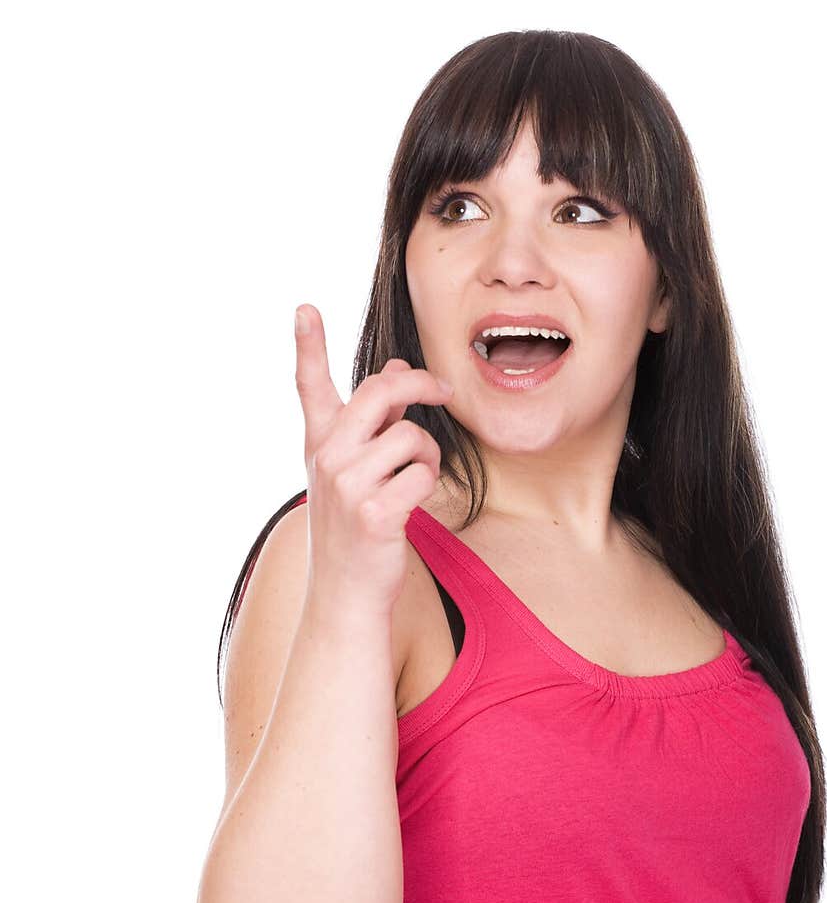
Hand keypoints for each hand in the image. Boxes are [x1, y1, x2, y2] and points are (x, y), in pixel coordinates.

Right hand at [293, 303, 452, 613]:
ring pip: (412, 436)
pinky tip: (413, 502)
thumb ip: (372, 422)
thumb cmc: (354, 529)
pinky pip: (423, 473)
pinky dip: (428, 485)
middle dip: (420, 383)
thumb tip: (396, 367)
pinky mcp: (374, 512)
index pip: (310, 386)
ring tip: (415, 478)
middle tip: (443, 387)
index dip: (309, 345)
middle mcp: (328, 458)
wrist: (344, 593)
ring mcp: (348, 485)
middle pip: (381, 391)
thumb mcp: (353, 472)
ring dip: (428, 455)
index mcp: (319, 443)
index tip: (305, 309)